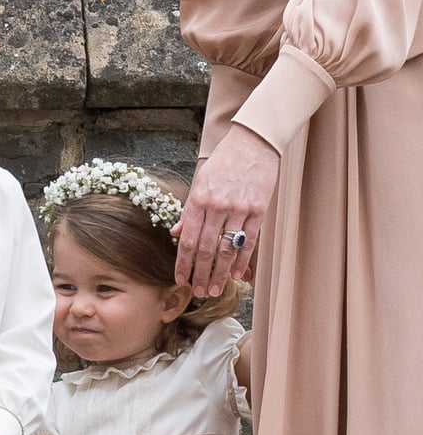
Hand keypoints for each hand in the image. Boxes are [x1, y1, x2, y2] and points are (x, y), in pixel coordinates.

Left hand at [173, 124, 279, 296]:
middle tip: (199, 292)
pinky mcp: (258, 210)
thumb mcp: (199, 182)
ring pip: (227, 249)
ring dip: (220, 273)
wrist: (253, 142)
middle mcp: (218, 206)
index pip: (188, 240)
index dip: (183, 263)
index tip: (180, 279)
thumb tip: (176, 233)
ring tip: (216, 289)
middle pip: (207, 249)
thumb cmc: (224, 162)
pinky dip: (242, 260)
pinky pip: (249, 241)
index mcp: (199, 200)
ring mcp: (239, 209)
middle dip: (201, 274)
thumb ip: (188, 210)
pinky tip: (237, 275)